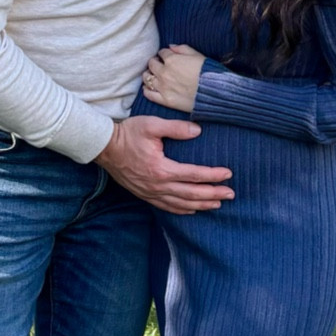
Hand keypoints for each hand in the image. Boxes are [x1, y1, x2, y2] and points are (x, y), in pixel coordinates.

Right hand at [96, 114, 232, 213]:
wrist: (105, 148)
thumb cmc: (128, 134)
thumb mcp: (152, 125)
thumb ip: (176, 128)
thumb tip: (198, 131)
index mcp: (162, 169)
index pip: (194, 175)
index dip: (213, 175)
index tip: (228, 174)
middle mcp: (158, 185)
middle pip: (192, 193)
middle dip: (213, 195)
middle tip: (230, 194)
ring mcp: (151, 193)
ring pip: (181, 204)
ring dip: (201, 205)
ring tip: (218, 204)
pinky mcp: (145, 195)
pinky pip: (167, 207)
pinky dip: (182, 210)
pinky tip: (192, 210)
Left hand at [141, 44, 204, 113]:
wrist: (214, 93)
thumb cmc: (209, 72)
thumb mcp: (198, 55)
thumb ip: (182, 49)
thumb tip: (171, 47)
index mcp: (172, 60)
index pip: (162, 53)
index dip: (164, 54)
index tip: (166, 56)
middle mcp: (164, 72)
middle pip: (152, 64)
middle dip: (155, 62)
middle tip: (158, 64)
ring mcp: (163, 87)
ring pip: (147, 78)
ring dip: (148, 74)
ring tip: (152, 75)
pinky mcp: (164, 100)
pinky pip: (149, 94)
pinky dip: (146, 90)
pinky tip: (148, 88)